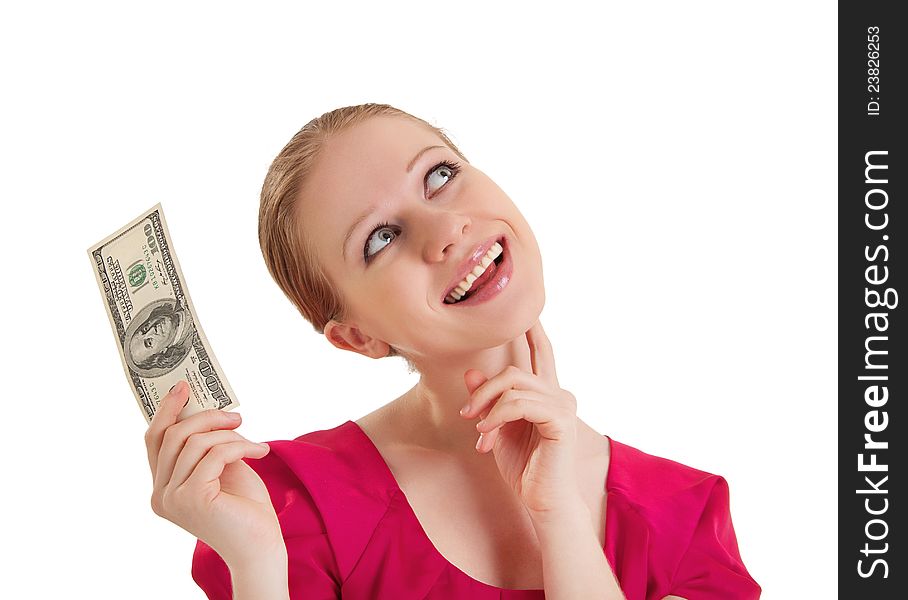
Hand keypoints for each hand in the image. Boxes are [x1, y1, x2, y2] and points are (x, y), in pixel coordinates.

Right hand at [145, 381, 284, 567]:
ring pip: (196, 442)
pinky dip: (241, 446)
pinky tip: (260, 451)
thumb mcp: (221, 467)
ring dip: (230, 435)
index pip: (155, 440)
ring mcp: (173, 499)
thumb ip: (206, 444)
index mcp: (162, 487)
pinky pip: (216, 454)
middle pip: (173, 435)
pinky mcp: (194, 499)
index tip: (184, 386)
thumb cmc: (244, 506)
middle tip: (236, 416)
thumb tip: (205, 408)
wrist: (260, 544)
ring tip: (253, 441)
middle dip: (207, 417)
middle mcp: (160, 495)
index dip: (167, 410)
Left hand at [460, 319, 580, 515]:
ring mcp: (563, 405)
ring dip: (487, 407)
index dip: (535, 331)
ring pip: (513, 385)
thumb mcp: (497, 428)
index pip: (542, 354)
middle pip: (514, 370)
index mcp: (547, 394)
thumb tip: (472, 372)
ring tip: (478, 431)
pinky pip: (519, 403)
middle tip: (466, 414)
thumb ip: (488, 400)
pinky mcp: (561, 419)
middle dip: (484, 390)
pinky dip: (497, 416)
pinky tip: (487, 434)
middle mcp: (559, 394)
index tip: (529, 311)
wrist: (542, 501)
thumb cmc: (524, 468)